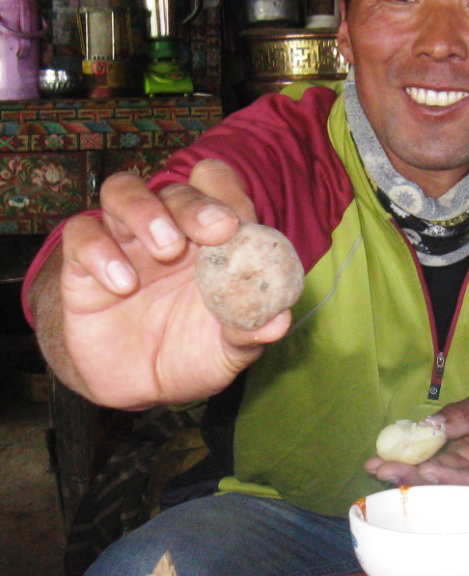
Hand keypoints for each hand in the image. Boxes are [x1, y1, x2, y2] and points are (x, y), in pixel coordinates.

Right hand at [33, 159, 291, 407]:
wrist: (140, 387)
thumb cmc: (191, 353)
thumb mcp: (227, 352)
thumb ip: (249, 333)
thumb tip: (279, 321)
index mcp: (208, 239)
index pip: (217, 188)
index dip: (230, 194)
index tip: (242, 222)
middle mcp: (166, 228)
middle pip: (176, 190)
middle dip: (197, 204)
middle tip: (217, 229)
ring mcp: (122, 240)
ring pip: (123, 192)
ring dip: (146, 211)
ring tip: (167, 249)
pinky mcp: (82, 263)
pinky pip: (81, 235)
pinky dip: (101, 251)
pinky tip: (123, 284)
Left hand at [365, 390, 468, 491]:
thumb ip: (461, 417)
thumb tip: (429, 426)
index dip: (448, 477)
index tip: (424, 469)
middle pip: (447, 486)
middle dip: (414, 478)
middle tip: (383, 470)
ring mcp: (467, 475)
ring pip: (434, 478)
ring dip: (404, 472)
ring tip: (375, 466)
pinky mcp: (455, 466)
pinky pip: (432, 466)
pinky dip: (410, 462)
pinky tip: (386, 459)